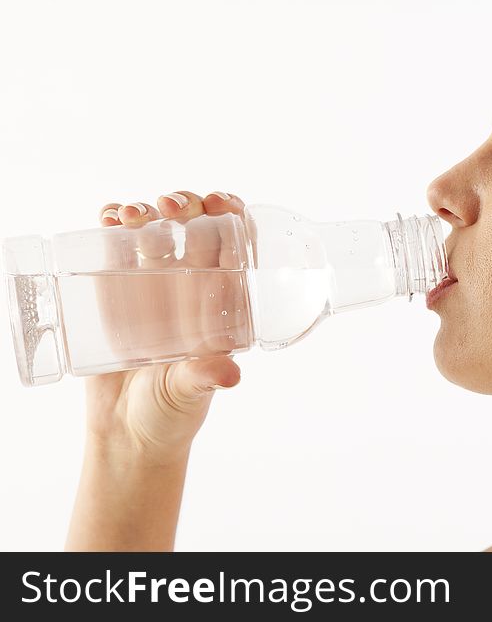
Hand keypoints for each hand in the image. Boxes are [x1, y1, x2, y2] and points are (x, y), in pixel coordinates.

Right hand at [86, 191, 246, 461]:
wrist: (126, 434)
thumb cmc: (171, 414)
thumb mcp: (188, 393)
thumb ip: (204, 379)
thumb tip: (231, 374)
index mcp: (222, 304)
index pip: (235, 248)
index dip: (233, 216)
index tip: (220, 203)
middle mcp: (191, 289)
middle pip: (196, 228)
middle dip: (188, 204)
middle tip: (173, 207)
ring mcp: (153, 286)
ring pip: (156, 230)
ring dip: (148, 210)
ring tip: (134, 215)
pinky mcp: (115, 291)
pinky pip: (116, 247)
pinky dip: (112, 224)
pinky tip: (109, 217)